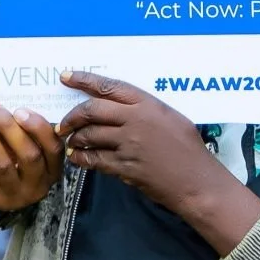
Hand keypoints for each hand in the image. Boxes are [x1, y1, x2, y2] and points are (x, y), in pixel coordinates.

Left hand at [0, 103, 62, 214]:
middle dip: (8, 127)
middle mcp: (35, 186)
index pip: (54, 148)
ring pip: (0, 162)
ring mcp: (10, 196)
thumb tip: (4, 97)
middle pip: (28, 155)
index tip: (20, 110)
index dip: (39, 128)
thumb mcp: (24, 151)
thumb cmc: (10, 163)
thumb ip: (22, 131)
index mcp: (50, 170)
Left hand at [59, 71, 259, 254]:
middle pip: (92, 111)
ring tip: (71, 141)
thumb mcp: (171, 117)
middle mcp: (135, 121)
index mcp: (148, 104)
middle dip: (72, 116)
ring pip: (90, 136)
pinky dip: (82, 158)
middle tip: (63, 123)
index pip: (109, 87)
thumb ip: (145, 109)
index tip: (66, 77)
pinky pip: (94, 159)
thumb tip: (119, 106)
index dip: (84, 80)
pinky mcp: (124, 167)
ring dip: (75, 138)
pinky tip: (78, 157)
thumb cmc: (189, 148)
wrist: (196, 181)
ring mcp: (128, 144)